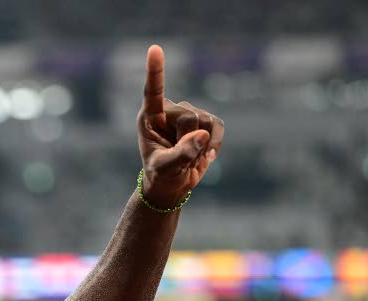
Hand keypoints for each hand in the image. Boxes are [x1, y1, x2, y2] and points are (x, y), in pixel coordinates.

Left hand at [137, 45, 225, 208]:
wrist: (173, 183)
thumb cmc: (161, 175)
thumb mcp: (165, 169)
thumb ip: (181, 154)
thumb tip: (201, 134)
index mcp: (150, 118)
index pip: (152, 92)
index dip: (156, 71)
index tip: (154, 49)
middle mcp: (169, 110)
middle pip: (189, 117)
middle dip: (188, 141)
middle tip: (177, 157)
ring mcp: (188, 113)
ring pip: (205, 121)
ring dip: (201, 145)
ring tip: (187, 157)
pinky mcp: (205, 121)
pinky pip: (218, 127)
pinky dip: (216, 143)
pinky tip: (209, 156)